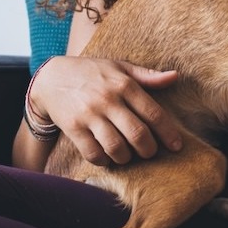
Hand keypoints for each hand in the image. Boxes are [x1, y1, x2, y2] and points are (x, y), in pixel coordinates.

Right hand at [30, 55, 185, 165]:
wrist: (51, 78)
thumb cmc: (92, 73)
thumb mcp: (119, 67)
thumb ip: (147, 76)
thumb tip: (175, 77)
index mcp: (124, 84)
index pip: (153, 113)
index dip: (168, 133)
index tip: (176, 146)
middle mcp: (108, 100)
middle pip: (138, 134)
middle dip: (149, 150)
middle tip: (149, 152)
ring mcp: (89, 115)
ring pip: (116, 148)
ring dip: (126, 158)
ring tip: (128, 155)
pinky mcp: (73, 128)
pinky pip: (93, 153)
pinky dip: (104, 160)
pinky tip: (107, 156)